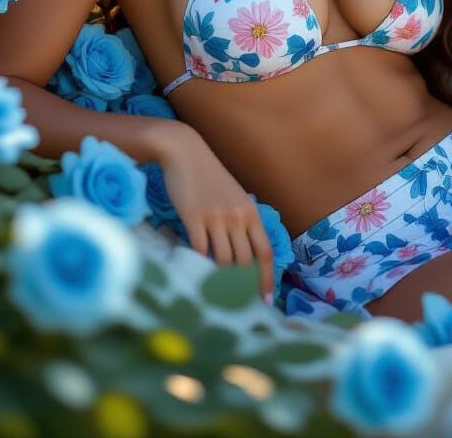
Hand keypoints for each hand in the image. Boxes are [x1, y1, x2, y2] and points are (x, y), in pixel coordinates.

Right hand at [156, 127, 275, 301]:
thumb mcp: (233, 197)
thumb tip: (243, 254)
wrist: (185, 152)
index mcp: (250, 212)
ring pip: (223, 260)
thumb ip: (240, 221)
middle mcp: (237, 216)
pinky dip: (198, 263)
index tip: (264, 299)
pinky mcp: (193, 217)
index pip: (265, 252)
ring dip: (218, 277)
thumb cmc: (209, 176)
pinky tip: (194, 269)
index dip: (266, 278)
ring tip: (212, 288)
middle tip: (234, 300)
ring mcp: (216, 217)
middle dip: (241, 284)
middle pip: (245, 261)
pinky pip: (199, 250)